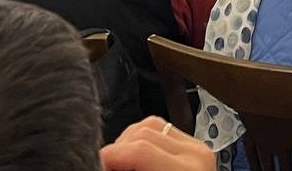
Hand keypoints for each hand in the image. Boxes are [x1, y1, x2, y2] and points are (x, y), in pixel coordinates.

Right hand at [100, 117, 214, 170]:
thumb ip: (129, 169)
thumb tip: (101, 161)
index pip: (139, 149)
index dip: (109, 155)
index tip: (94, 162)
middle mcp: (195, 154)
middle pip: (142, 131)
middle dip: (116, 148)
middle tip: (102, 163)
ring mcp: (197, 148)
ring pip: (150, 124)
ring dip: (128, 141)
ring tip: (118, 162)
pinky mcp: (194, 147)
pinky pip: (162, 130)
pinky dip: (142, 140)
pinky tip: (134, 158)